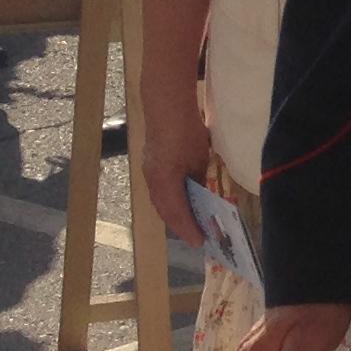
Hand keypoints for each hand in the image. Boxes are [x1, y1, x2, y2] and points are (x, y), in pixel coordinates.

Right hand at [138, 104, 214, 244]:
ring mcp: (149, 174)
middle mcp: (153, 181)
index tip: (200, 242)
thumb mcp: (199, 157)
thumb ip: (198, 178)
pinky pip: (160, 192)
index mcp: (165, 181)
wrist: (166, 107)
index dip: (189, 229)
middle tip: (198, 237)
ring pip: (161, 203)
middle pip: (166, 212)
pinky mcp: (151, 167)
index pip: (177, 213)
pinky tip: (183, 203)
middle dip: (181, 227)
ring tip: (192, 225)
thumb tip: (201, 194)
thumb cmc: (186, 132)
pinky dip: (172, 202)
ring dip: (175, 215)